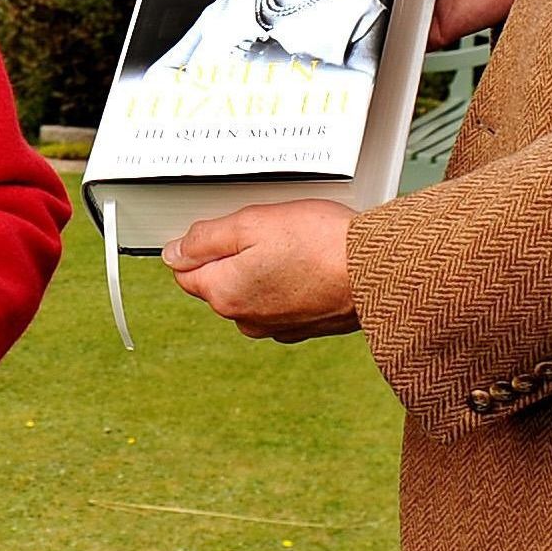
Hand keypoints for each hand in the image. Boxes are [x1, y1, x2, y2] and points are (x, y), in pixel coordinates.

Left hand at [162, 200, 357, 341]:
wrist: (378, 272)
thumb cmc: (320, 243)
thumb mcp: (251, 223)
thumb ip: (205, 239)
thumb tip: (173, 253)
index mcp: (225, 295)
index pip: (186, 271)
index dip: (201, 244)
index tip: (226, 228)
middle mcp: (246, 320)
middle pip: (219, 281)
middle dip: (234, 255)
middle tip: (268, 230)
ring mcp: (276, 327)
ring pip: (251, 290)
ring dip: (263, 268)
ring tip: (295, 243)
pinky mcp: (304, 327)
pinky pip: (281, 300)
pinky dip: (289, 282)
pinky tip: (310, 262)